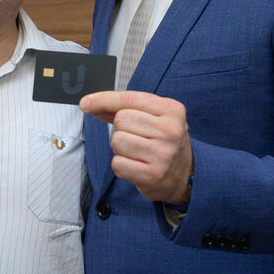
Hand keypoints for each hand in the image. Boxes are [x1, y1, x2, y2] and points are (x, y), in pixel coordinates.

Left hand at [81, 90, 193, 204]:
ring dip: (120, 148)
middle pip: (121, 120)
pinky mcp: (152, 175)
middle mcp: (170, 130)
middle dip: (121, 129)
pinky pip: (117, 163)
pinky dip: (121, 165)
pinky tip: (136, 165)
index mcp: (172, 110)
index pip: (129, 98)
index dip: (103, 99)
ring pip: (117, 141)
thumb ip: (123, 108)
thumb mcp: (154, 118)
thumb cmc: (165, 142)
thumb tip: (90, 104)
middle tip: (137, 138)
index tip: (86, 103)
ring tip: (137, 152)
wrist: (187, 175)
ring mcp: (162, 154)